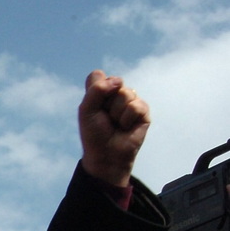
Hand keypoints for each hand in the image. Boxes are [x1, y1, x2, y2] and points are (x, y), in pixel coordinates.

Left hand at [79, 70, 150, 186]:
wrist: (107, 154)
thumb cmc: (94, 134)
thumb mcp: (86, 111)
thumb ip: (96, 90)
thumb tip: (118, 81)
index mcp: (100, 92)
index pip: (97, 75)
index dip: (95, 89)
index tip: (93, 106)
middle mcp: (115, 94)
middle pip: (114, 82)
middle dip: (106, 103)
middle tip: (105, 118)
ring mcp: (130, 101)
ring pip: (126, 93)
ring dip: (117, 113)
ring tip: (116, 124)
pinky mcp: (143, 111)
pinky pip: (136, 106)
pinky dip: (127, 119)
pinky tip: (126, 128)